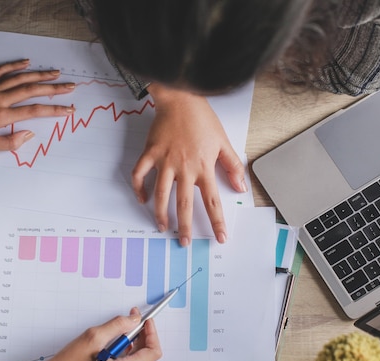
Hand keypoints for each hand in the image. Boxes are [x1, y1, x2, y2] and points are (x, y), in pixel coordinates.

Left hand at [0, 59, 74, 152]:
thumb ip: (9, 143)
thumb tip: (29, 134)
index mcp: (1, 116)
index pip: (34, 112)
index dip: (54, 110)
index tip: (69, 110)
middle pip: (32, 91)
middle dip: (53, 88)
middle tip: (70, 86)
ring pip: (20, 78)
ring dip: (39, 75)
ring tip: (55, 73)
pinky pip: (1, 71)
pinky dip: (15, 65)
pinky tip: (27, 63)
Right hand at [28, 308, 161, 360]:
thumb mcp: (94, 337)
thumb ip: (118, 325)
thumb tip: (134, 319)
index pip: (153, 351)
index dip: (152, 333)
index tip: (146, 320)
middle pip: (146, 355)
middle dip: (142, 334)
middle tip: (132, 319)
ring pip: (137, 358)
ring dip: (133, 341)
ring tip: (119, 329)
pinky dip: (125, 350)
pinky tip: (112, 341)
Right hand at [132, 83, 246, 245]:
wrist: (180, 97)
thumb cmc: (202, 119)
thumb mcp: (223, 142)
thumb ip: (232, 166)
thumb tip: (240, 187)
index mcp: (203, 167)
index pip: (212, 201)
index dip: (216, 222)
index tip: (220, 237)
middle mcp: (184, 167)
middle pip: (184, 204)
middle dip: (185, 226)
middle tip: (184, 243)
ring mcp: (165, 161)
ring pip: (160, 194)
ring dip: (160, 213)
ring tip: (162, 227)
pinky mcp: (150, 153)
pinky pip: (140, 174)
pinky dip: (139, 188)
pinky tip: (142, 199)